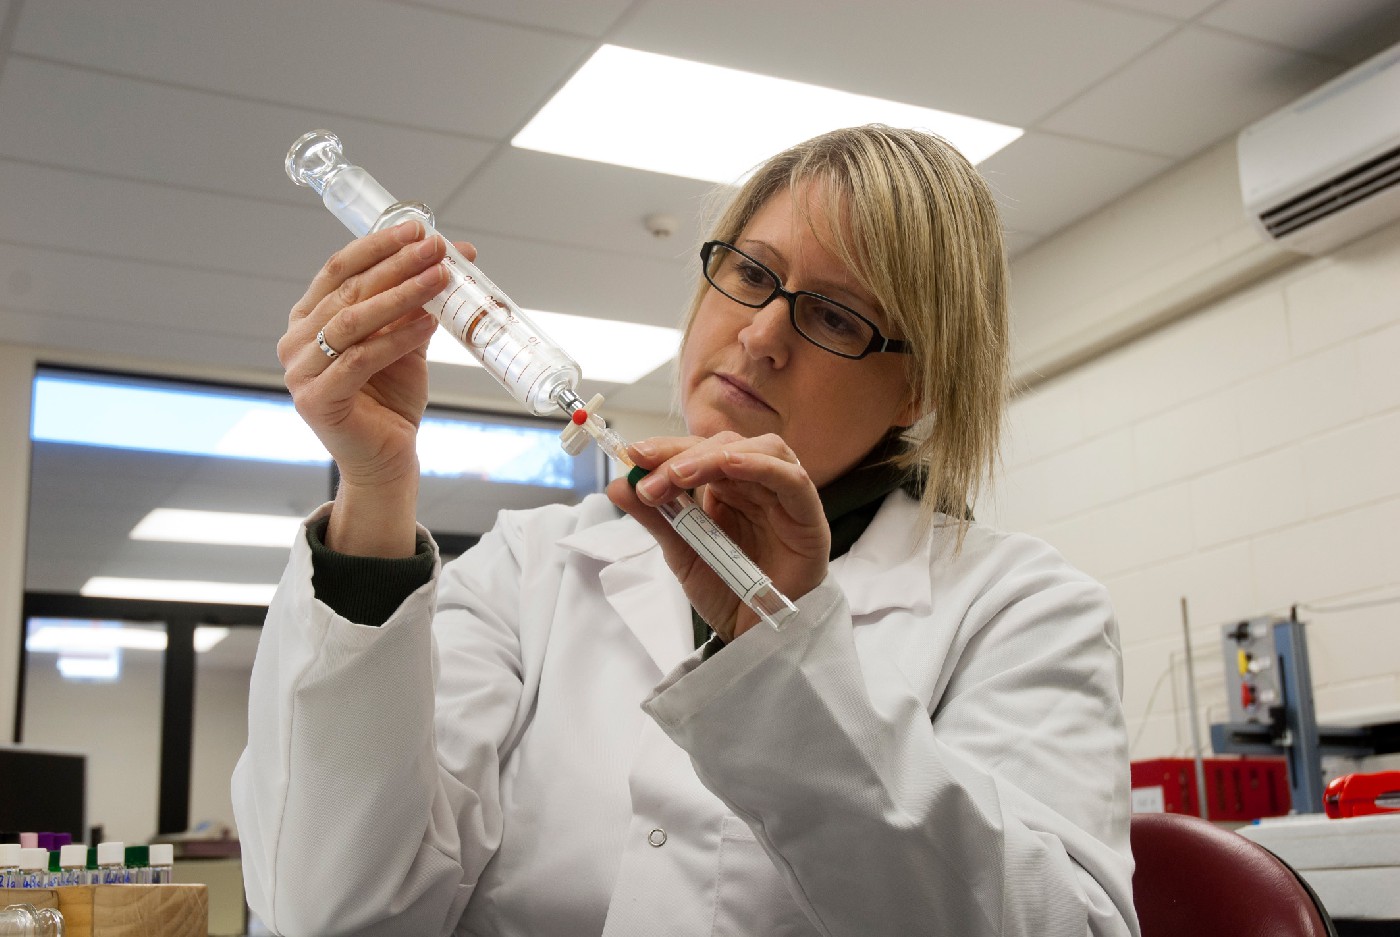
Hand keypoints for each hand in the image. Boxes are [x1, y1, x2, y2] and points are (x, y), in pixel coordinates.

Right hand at [277, 220, 474, 553]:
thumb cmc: (391, 399)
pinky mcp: (317, 401)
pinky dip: (398, 338)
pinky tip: (429, 323)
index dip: (379, 246)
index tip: (419, 229)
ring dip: (402, 295)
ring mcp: (301, 372)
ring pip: (354, 320)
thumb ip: (419, 301)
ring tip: (441, 278)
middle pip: (349, 290)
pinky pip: (361, 359)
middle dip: (398, 265)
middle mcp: (296, 341)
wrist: (387, 460)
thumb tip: (457, 252)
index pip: (340, 269)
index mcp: (309, 318)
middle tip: (437, 248)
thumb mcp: (406, 340)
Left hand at [606, 432, 828, 640]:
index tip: (633, 456)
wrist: (756, 637)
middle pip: (726, 445)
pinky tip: (730, 465)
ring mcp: (785, 497)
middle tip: (649, 478)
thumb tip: (617, 485)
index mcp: (729, 488)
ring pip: (762, 450)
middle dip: (683, 455)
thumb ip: (656, 518)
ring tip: (680, 474)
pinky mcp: (808, 516)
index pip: (700, 451)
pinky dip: (761, 466)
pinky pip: (792, 479)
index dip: (667, 449)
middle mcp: (758, 485)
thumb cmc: (728, 592)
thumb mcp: (682, 553)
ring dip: (716, 456)